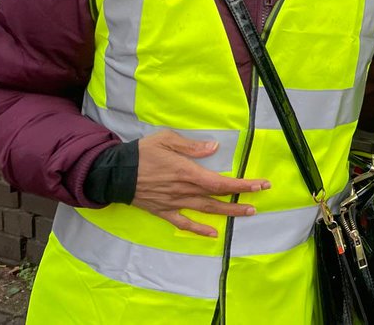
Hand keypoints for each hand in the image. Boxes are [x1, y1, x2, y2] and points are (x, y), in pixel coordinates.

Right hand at [132, 130, 271, 237]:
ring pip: (205, 210)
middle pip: (217, 197)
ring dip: (227, 212)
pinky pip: (183, 223)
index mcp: (187, 172)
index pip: (220, 181)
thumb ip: (192, 146)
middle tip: (259, 200)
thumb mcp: (167, 139)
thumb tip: (214, 148)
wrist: (113, 173)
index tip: (260, 184)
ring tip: (246, 213)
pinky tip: (212, 234)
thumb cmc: (141, 152)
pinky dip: (198, 229)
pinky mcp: (163, 211)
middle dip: (241, 197)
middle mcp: (184, 190)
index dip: (242, 184)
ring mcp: (174, 203)